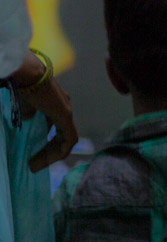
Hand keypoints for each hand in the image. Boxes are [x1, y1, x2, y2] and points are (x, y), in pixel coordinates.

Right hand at [13, 52, 76, 171]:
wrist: (28, 75)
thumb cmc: (24, 86)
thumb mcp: (26, 105)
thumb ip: (29, 114)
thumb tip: (28, 120)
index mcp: (54, 106)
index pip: (54, 129)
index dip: (45, 144)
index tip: (32, 156)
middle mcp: (64, 109)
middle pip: (60, 137)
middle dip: (47, 153)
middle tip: (33, 166)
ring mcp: (66, 112)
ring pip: (65, 140)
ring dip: (51, 155)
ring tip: (35, 166)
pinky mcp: (66, 116)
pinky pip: (69, 139)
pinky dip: (60, 152)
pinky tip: (48, 160)